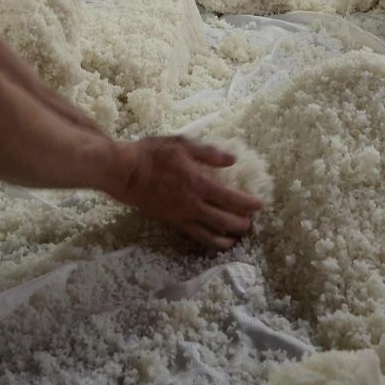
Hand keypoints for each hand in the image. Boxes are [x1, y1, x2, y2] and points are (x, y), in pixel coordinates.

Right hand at [112, 136, 262, 250]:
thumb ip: (208, 153)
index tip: (259, 205)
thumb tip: (232, 159)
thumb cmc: (152, 154)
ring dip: (226, 238)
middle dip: (240, 224)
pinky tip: (214, 240)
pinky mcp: (171, 221)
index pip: (229, 198)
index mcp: (197, 183)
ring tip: (237, 239)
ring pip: (209, 234)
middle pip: (223, 220)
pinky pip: (194, 235)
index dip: (246, 204)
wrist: (124, 173)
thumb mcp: (182, 144)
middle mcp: (192, 204)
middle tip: (251, 223)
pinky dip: (208, 240)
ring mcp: (181, 216)